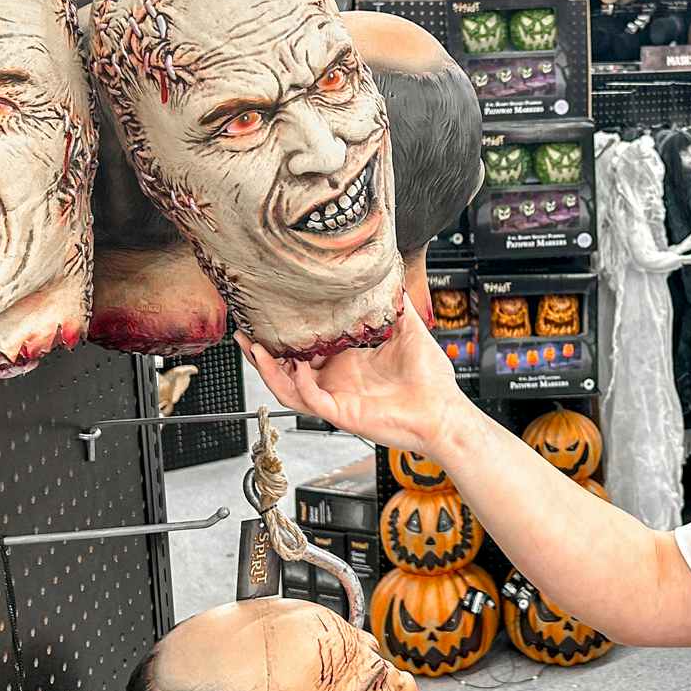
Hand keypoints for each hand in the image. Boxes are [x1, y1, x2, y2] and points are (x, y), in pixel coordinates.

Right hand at [237, 304, 469, 457]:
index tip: (271, 317)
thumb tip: (392, 276)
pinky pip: (312, 401)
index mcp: (348, 365)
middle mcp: (338, 382)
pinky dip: (299, 385)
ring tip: (255, 349)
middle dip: (262, 355)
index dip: (285, 337)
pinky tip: (295, 366)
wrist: (444, 411)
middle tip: (246, 334)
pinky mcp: (343, 413)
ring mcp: (338, 399)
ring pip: (290, 389)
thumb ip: (396, 305)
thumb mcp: (409, 332)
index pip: (306, 351)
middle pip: (287, 372)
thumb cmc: (431, 382)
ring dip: (269, 371)